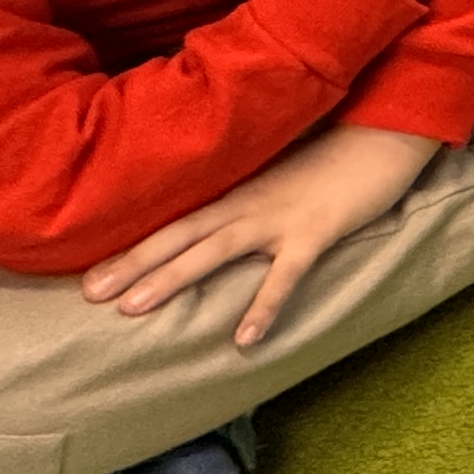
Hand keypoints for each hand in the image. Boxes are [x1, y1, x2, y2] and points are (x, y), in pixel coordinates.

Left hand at [81, 123, 438, 347]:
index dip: (132, 247)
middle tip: (88, 293)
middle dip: (132, 264)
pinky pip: (286, 275)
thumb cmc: (337, 159)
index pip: (174, 222)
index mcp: (239, 193)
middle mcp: (249, 205)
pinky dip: (264, 306)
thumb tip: (220, 234)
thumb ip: (250, 204)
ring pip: (215, 250)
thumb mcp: (283, 180)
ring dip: (172, 277)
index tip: (88, 272)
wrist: (385, 134)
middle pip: (180, 236)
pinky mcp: (317, 231)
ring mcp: (281, 218)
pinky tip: (245, 340)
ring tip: (131, 309)